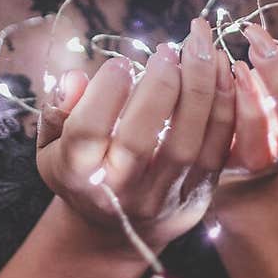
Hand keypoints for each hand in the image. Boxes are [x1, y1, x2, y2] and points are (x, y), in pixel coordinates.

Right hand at [37, 16, 235, 257]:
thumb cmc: (81, 170)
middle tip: (167, 49)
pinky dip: (224, 107)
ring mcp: (162, 196)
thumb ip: (58, 108)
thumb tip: (75, 77)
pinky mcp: (197, 195)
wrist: (113, 230)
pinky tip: (223, 70)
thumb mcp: (52, 144)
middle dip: (158, 87)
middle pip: (140, 140)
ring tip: (200, 47)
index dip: (105, 93)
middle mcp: (119, 190)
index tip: (120, 62)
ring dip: (199, 89)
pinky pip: (217, 149)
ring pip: (186, 144)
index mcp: (77, 172)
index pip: (88, 131)